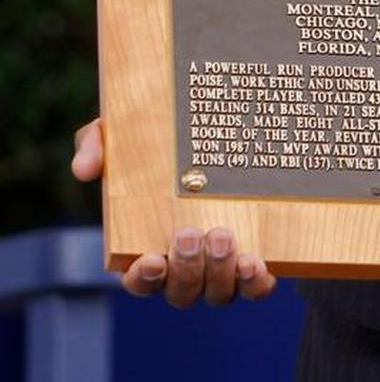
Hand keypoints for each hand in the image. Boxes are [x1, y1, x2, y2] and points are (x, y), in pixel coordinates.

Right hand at [72, 117, 275, 306]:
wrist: (210, 127)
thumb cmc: (151, 140)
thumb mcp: (117, 133)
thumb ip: (95, 147)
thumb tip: (84, 169)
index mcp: (146, 247)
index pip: (139, 280)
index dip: (143, 278)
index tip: (151, 259)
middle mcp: (183, 265)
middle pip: (181, 291)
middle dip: (186, 269)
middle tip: (190, 234)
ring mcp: (218, 266)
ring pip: (217, 292)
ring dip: (219, 273)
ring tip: (223, 236)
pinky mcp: (251, 258)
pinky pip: (254, 286)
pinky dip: (255, 283)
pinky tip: (256, 263)